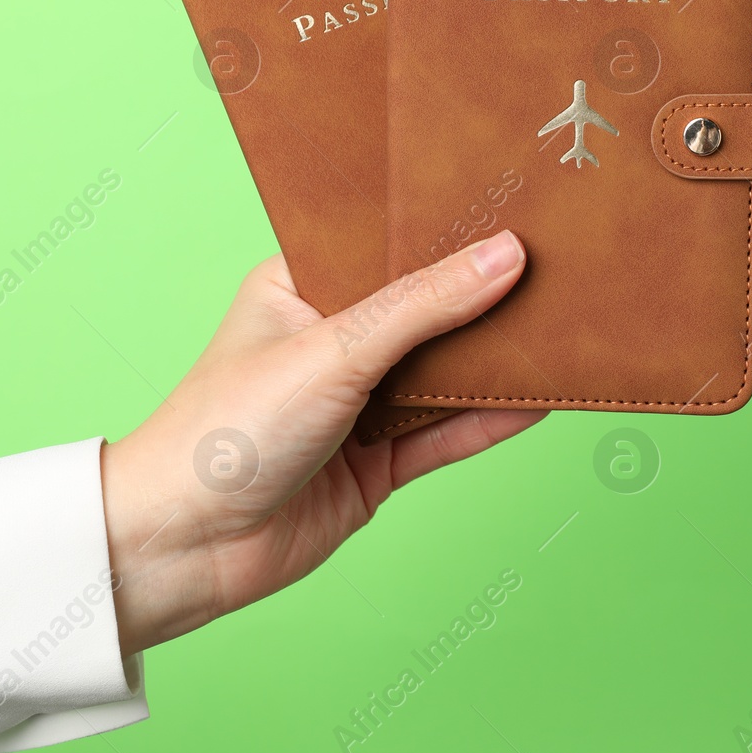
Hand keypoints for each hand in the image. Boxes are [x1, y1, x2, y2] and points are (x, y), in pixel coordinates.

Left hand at [99, 230, 545, 654]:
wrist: (185, 547)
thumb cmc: (226, 430)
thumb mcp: (334, 350)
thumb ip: (424, 307)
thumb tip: (506, 257)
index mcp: (301, 287)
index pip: (387, 247)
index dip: (446, 230)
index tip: (515, 205)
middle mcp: (330, 341)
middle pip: (424, 312)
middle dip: (482, 297)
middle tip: (559, 265)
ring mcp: (354, 405)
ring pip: (440, 374)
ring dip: (493, 361)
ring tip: (566, 327)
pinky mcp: (374, 465)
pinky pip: (443, 434)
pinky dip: (488, 420)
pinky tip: (539, 398)